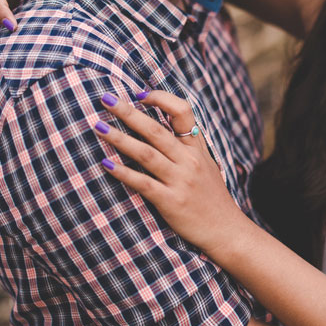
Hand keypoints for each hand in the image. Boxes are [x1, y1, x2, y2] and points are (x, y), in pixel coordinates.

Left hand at [93, 90, 248, 255]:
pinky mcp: (171, 201)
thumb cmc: (211, 197)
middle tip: (105, 99)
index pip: (182, 112)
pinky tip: (106, 164)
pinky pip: (143, 183)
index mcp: (197, 148)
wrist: (227, 230)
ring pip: (146, 153)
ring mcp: (180, 180)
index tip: (138, 95)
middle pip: (156, 129)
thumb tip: (160, 127)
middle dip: (128, 112)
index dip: (160, 99)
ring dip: (119, 138)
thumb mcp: (206, 164)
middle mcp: (189, 160)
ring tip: (98, 127)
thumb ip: (186, 146)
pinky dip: (123, 173)